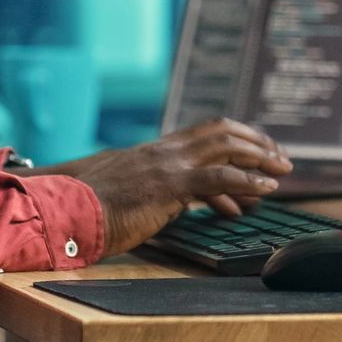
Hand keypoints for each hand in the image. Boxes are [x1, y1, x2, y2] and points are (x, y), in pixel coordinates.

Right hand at [51, 118, 292, 256]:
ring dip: (260, 156)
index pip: (203, 133)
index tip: (256, 150)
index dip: (235, 137)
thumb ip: (149, 194)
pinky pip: (219, 178)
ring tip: (282, 170)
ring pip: (226, 146)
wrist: (59, 210)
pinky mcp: (168, 185)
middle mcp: (163, 150)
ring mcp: (166, 165)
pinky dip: (248, 182)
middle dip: (255, 141)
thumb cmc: (83, 209)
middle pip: (221, 131)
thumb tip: (170, 206)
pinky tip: (266, 190)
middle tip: (279, 157)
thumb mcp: (123, 195)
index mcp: (153, 151)